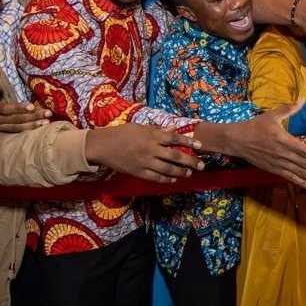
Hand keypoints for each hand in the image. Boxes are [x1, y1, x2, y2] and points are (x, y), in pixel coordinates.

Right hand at [0, 69, 50, 141]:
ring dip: (32, 125)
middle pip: (14, 119)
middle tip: (48, 114)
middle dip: (33, 117)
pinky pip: (12, 131)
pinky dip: (25, 130)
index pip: (4, 109)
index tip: (32, 106)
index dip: (19, 108)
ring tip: (46, 122)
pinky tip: (36, 127)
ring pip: (15, 127)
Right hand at [85, 124, 202, 182]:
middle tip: (202, 165)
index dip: (189, 142)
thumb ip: (158, 129)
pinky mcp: (138, 172)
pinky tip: (174, 178)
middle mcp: (151, 149)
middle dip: (191, 161)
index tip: (200, 145)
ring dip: (181, 172)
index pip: (175, 139)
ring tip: (189, 173)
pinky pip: (156, 177)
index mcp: (152, 136)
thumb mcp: (140, 127)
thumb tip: (174, 128)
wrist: (102, 146)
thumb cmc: (121, 133)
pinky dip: (166, 179)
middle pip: (175, 156)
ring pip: (168, 169)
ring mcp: (145, 162)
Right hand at [219, 103, 305, 191]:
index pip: (305, 152)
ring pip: (301, 174)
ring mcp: (279, 164)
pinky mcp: (274, 169)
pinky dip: (302, 183)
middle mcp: (283, 154)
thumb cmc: (254, 126)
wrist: (236, 140)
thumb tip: (303, 99)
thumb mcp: (271, 115)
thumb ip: (288, 108)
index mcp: (284, 140)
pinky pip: (291, 178)